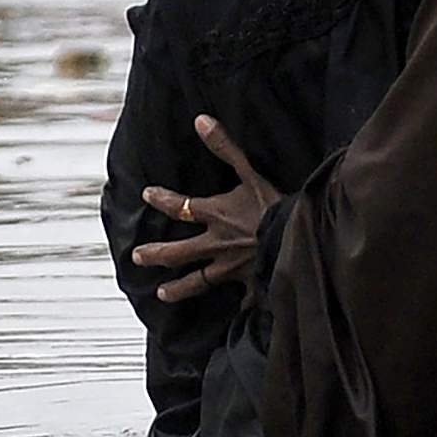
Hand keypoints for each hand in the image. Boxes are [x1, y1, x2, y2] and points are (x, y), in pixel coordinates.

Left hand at [132, 117, 283, 301]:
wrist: (298, 236)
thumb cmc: (274, 205)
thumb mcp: (250, 171)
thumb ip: (224, 147)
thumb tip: (200, 120)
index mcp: (214, 215)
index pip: (178, 206)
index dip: (161, 199)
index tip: (148, 194)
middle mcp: (215, 245)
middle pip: (177, 253)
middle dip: (155, 255)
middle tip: (137, 257)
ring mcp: (230, 268)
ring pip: (197, 282)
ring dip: (178, 288)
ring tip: (162, 294)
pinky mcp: (249, 284)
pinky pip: (239, 301)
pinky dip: (237, 308)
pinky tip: (230, 316)